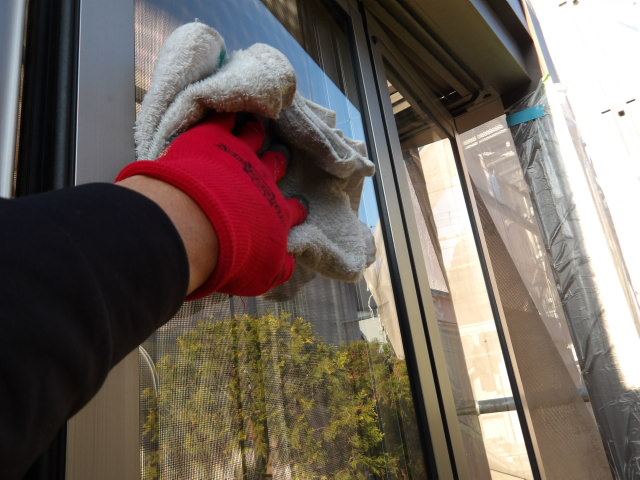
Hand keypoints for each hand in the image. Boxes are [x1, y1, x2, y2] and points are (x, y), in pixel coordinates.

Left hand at [116, 113, 306, 298]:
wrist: (198, 226)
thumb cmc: (231, 257)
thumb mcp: (259, 274)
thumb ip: (275, 267)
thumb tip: (287, 264)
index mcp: (275, 214)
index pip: (292, 210)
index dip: (296, 209)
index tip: (299, 207)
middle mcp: (262, 181)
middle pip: (275, 166)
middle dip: (278, 161)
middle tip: (280, 155)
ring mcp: (238, 156)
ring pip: (252, 138)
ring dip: (255, 132)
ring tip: (257, 126)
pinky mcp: (212, 139)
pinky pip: (223, 119)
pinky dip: (227, 114)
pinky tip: (227, 110)